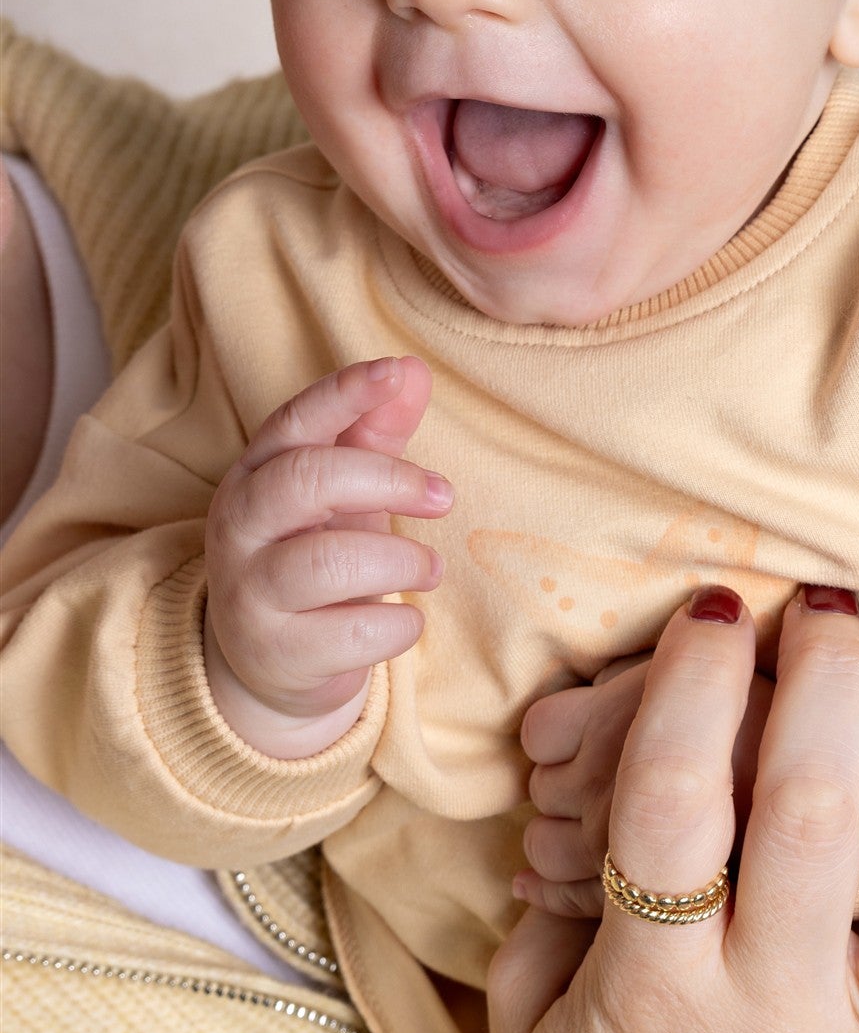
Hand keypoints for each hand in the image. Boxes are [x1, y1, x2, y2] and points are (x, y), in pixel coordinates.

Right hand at [202, 356, 451, 756]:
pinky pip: (352, 632)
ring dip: (401, 561)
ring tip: (430, 569)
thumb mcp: (343, 493)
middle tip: (444, 496)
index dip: (344, 394)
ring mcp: (249, 593)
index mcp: (255, 474)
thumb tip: (413, 369)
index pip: (294, 422)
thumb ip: (375, 432)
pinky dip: (398, 624)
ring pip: (330, 562)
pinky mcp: (277, 653)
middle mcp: (239, 528)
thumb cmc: (314, 554)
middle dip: (389, 480)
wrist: (272, 663)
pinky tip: (406, 620)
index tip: (395, 371)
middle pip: (306, 481)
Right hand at [489, 585, 858, 1032]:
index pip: (672, 806)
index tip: (719, 612)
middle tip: (835, 604)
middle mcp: (776, 1017)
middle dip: (830, 683)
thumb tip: (599, 746)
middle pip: (815, 819)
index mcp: (656, 996)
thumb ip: (566, 889)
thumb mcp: (532, 1022)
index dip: (695, 690)